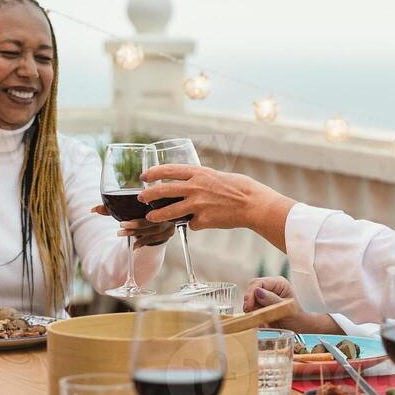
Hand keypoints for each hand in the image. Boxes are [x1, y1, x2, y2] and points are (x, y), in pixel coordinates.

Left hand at [89, 204, 176, 248]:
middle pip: (150, 220)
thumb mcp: (127, 207)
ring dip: (136, 234)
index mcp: (156, 200)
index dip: (136, 214)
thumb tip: (92, 210)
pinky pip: (155, 239)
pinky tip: (134, 246)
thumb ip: (111, 208)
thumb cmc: (141, 209)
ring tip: (122, 234)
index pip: (147, 205)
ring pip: (152, 230)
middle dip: (134, 225)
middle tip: (121, 226)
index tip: (122, 221)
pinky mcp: (169, 232)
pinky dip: (143, 242)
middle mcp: (164, 210)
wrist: (160, 214)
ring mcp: (168, 222)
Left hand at [138, 165, 295, 246]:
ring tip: (151, 217)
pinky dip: (194, 224)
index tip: (144, 176)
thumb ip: (202, 179)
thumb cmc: (241, 188)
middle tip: (141, 197)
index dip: (153, 173)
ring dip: (157, 215)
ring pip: (169, 212)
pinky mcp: (203, 220)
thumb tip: (192, 184)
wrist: (254, 204)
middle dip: (148, 194)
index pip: (169, 170)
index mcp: (199, 173)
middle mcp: (194, 187)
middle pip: (163, 191)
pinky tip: (202, 223)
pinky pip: (192, 224)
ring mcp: (197, 205)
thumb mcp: (218, 176)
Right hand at [242, 279, 339, 333]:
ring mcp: (265, 296)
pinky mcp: (261, 305)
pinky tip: (263, 324)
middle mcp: (271, 287)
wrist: (299, 328)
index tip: (248, 305)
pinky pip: (252, 309)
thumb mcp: (286, 309)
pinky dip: (254, 317)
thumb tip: (258, 292)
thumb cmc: (297, 317)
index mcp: (279, 283)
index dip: (251, 293)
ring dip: (252, 312)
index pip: (259, 282)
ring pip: (250, 301)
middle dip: (249, 302)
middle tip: (249, 314)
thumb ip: (272, 300)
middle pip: (252, 290)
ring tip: (262, 323)